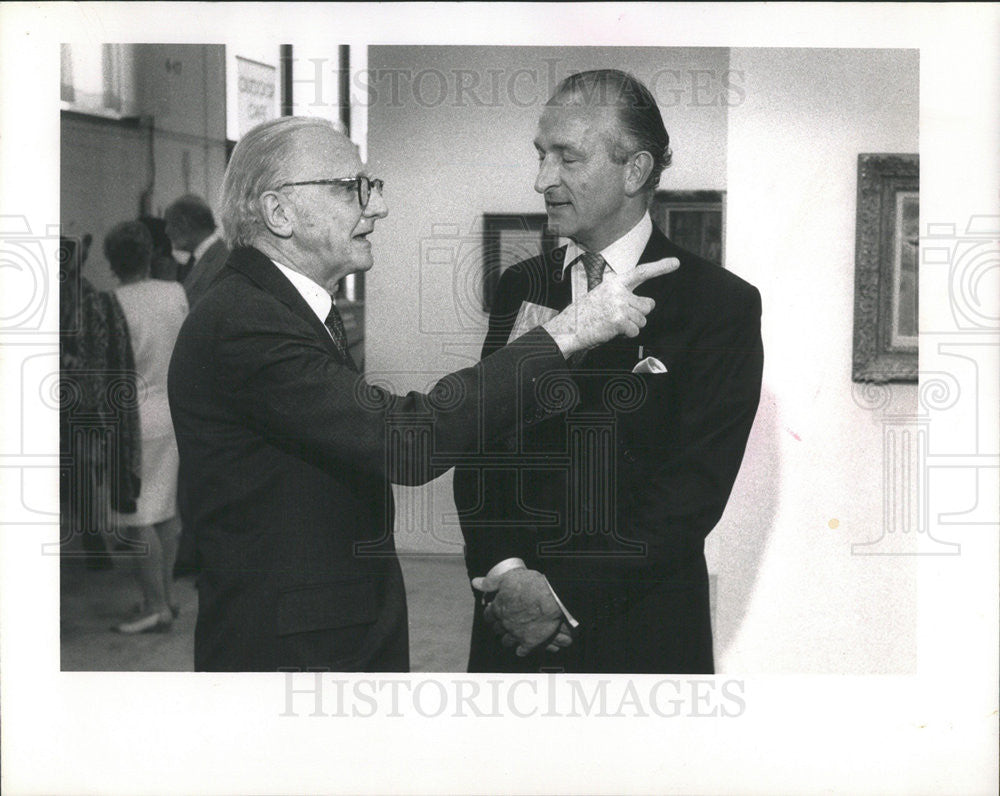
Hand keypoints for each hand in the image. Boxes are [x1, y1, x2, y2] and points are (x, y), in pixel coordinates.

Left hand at [480, 568, 570, 656]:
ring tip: (511, 637)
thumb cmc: (530, 584)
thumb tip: (475, 582)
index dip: (491, 615)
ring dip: (508, 639)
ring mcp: (516, 633)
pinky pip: (522, 651)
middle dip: (499, 627)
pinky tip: (521, 648)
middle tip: (503, 625)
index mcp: (498, 607)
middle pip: (497, 629)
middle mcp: (505, 622)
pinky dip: (521, 650)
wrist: (551, 597)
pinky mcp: (529, 641)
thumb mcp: (507, 577)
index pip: (489, 615)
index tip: (493, 614)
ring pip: (507, 641)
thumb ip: (490, 582)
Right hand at [542, 258, 679, 355]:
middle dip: (639, 314)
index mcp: (614, 282)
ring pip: (642, 320)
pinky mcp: (619, 320)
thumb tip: (650, 304)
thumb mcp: (604, 296)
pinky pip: (635, 330)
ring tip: (612, 323)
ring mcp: (619, 305)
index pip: (641, 272)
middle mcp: (618, 291)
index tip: (676, 263)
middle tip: (619, 316)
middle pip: (647, 305)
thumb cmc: (587, 314)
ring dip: (631, 326)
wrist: (569, 327)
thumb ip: (625, 295)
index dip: (660, 267)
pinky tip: (612, 330)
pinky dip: (626, 334)